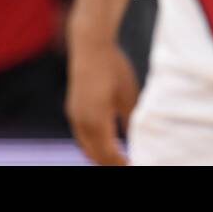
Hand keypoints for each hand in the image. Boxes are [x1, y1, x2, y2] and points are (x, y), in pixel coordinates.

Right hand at [65, 35, 139, 165]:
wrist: (90, 46)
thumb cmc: (114, 68)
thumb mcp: (129, 96)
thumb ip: (131, 122)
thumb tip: (139, 143)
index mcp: (96, 120)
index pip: (108, 155)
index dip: (121, 164)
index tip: (134, 165)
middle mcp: (81, 121)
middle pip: (94, 155)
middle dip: (110, 164)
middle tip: (128, 165)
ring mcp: (74, 115)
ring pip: (86, 147)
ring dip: (101, 156)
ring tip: (120, 159)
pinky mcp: (73, 108)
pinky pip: (81, 136)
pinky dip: (94, 145)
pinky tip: (109, 143)